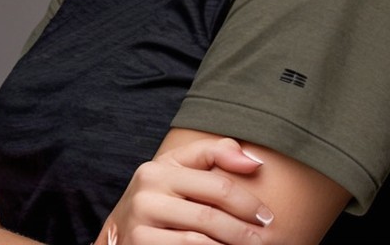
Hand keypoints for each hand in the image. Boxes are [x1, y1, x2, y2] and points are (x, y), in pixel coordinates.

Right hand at [96, 137, 274, 244]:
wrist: (123, 231)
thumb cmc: (161, 196)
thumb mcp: (179, 169)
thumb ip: (215, 154)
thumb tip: (254, 161)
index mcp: (158, 169)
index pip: (215, 185)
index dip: (247, 201)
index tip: (266, 215)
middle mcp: (146, 195)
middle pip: (209, 216)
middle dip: (243, 230)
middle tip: (263, 239)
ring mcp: (140, 224)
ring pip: (199, 240)